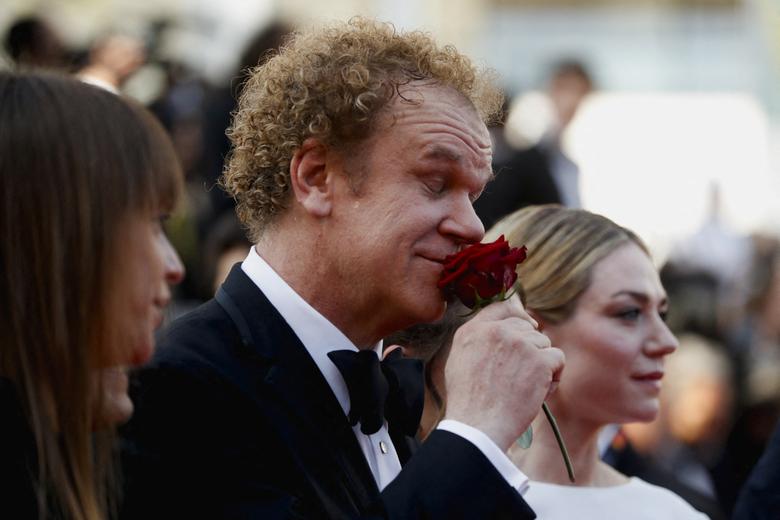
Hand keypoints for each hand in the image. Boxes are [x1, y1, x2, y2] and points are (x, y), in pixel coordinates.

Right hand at [442, 295, 564, 449]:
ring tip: (526, 387)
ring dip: (542, 363)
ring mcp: (519, 343)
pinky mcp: (540, 360)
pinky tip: (539, 392)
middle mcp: (496, 330)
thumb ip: (479, 337)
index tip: (528, 327)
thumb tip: (505, 324)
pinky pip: (558, 358)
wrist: (478, 425)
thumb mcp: (459, 360)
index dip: (519, 316)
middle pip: (528, 327)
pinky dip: (553, 376)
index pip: (503, 307)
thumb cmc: (469, 401)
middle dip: (531, 347)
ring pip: (544, 342)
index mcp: (473, 329)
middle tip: (522, 373)